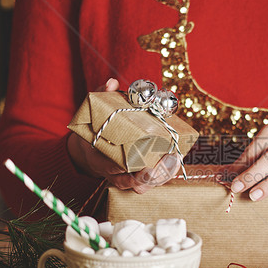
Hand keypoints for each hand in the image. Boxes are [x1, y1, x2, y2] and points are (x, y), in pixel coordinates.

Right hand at [67, 78, 180, 192]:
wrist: (91, 150)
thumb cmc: (95, 130)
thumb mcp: (93, 114)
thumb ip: (102, 98)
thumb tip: (112, 83)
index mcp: (100, 160)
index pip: (114, 171)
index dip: (129, 172)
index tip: (147, 168)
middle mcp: (114, 174)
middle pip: (135, 183)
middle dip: (153, 175)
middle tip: (169, 159)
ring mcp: (126, 178)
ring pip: (145, 185)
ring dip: (162, 175)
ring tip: (175, 159)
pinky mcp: (138, 176)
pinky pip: (152, 180)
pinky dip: (164, 173)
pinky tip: (176, 159)